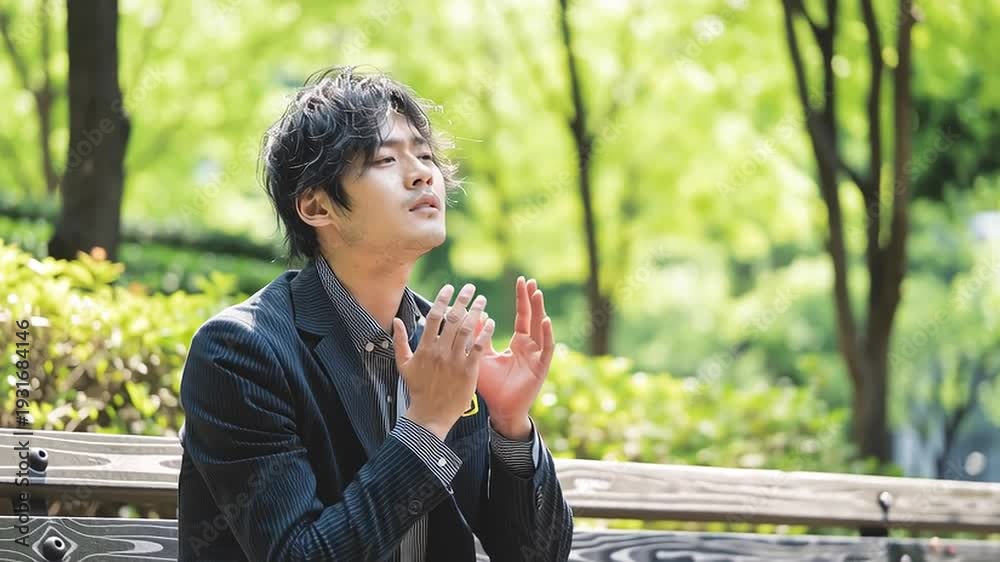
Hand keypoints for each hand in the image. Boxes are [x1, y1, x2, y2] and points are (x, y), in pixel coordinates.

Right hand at [394, 283, 495, 439]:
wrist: (431, 414)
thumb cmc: (417, 389)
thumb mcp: (404, 365)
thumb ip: (400, 341)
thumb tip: (396, 320)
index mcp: (425, 347)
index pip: (435, 316)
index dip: (443, 299)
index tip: (450, 287)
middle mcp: (440, 351)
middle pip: (453, 318)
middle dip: (463, 299)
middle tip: (471, 288)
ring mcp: (455, 361)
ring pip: (467, 329)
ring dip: (476, 312)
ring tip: (482, 300)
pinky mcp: (468, 371)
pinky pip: (478, 347)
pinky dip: (485, 332)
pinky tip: (490, 322)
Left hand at [476, 276, 554, 438]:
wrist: (500, 411)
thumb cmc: (492, 386)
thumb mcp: (482, 356)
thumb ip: (478, 337)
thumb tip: (474, 315)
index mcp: (518, 344)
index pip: (521, 316)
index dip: (521, 300)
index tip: (520, 281)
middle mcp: (530, 347)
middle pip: (533, 318)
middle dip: (531, 300)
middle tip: (530, 281)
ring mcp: (537, 357)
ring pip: (541, 329)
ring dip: (540, 311)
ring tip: (537, 293)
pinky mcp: (541, 368)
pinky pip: (546, 348)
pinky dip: (546, 334)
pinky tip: (545, 320)